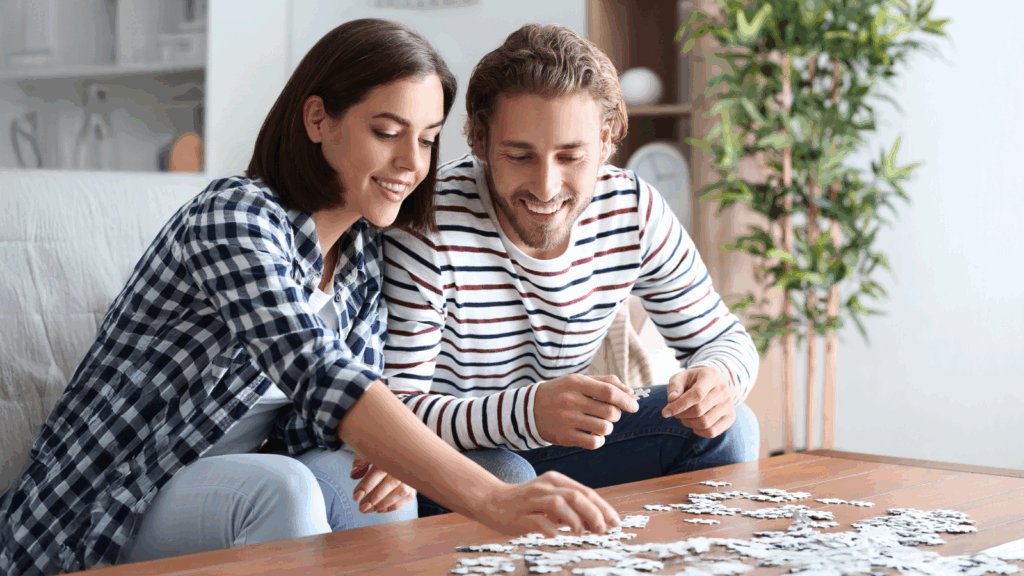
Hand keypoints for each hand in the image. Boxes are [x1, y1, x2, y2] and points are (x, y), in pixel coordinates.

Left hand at [351, 454, 416, 513]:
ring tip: (368, 509)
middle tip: (362, 507)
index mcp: (390, 457)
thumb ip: (361, 462)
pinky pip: (406, 498)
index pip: (377, 473)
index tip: (356, 496)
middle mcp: (402, 467)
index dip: (366, 486)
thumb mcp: (369, 452)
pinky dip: (393, 506)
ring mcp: (409, 477)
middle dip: (374, 498)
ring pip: (400, 492)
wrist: (400, 451)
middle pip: (390, 484)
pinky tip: (380, 509)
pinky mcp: (413, 486)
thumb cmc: (382, 453)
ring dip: (382, 504)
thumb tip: (354, 475)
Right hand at [478, 471, 620, 536]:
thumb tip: (598, 523)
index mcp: (555, 480)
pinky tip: (557, 536)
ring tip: (582, 533)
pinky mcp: (520, 514)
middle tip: (603, 530)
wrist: (491, 501)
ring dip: (575, 520)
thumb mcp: (550, 500)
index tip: (615, 522)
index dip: (602, 507)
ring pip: (559, 504)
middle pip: (575, 495)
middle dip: (594, 513)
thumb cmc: (526, 503)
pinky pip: (539, 521)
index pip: (585, 491)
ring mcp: (531, 499)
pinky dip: (551, 529)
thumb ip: (571, 508)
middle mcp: (545, 486)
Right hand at [533, 374, 639, 448]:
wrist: (529, 409)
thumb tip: (630, 392)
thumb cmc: (561, 393)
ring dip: (607, 428)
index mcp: (577, 383)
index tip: (634, 406)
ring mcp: (567, 419)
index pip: (609, 392)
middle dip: (616, 415)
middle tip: (610, 414)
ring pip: (604, 428)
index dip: (626, 400)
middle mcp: (571, 400)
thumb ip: (605, 382)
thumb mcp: (578, 381)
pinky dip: (598, 440)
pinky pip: (593, 442)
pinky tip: (592, 435)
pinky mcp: (564, 436)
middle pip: (610, 412)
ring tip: (599, 424)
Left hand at [662, 366, 736, 437]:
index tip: (665, 412)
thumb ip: (674, 386)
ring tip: (684, 416)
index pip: (697, 394)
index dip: (679, 405)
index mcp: (710, 376)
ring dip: (688, 423)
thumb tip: (672, 399)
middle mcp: (723, 390)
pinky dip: (699, 431)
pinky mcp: (730, 417)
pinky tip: (694, 423)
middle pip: (699, 410)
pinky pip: (712, 432)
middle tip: (675, 412)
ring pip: (705, 423)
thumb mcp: (681, 377)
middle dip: (681, 414)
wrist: (714, 382)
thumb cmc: (693, 380)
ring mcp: (729, 404)